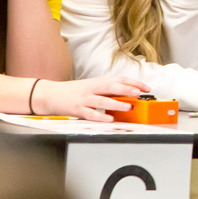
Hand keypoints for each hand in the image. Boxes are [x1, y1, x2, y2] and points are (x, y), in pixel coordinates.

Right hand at [33, 76, 148, 120]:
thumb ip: (108, 89)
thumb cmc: (75, 91)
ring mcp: (84, 99)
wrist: (51, 95)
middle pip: (111, 87)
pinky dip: (101, 117)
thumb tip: (129, 93)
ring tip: (128, 106)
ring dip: (116, 103)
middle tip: (138, 92)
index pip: (118, 79)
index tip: (146, 87)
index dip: (133, 82)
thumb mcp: (93, 86)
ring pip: (102, 100)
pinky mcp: (77, 109)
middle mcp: (92, 88)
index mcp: (98, 82)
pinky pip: (91, 114)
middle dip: (126, 89)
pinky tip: (109, 119)